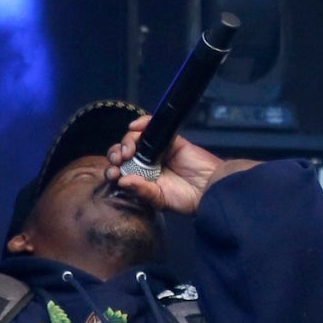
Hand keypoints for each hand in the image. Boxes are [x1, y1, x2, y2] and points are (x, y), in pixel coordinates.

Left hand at [104, 118, 253, 216]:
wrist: (210, 189)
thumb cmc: (186, 199)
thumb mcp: (159, 199)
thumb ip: (141, 190)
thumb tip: (121, 180)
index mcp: (142, 179)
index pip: (121, 170)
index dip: (113, 170)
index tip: (113, 174)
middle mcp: (147, 163)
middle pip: (124, 152)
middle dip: (116, 154)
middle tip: (118, 161)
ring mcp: (159, 150)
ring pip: (135, 139)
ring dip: (126, 141)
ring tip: (127, 151)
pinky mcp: (170, 139)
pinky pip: (153, 126)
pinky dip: (142, 123)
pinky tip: (134, 127)